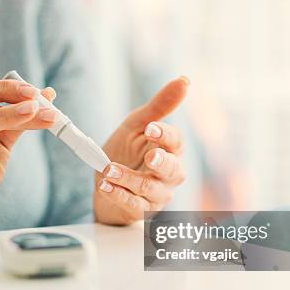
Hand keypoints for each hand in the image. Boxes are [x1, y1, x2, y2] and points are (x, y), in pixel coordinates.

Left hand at [94, 77, 188, 224]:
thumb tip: (184, 80)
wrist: (105, 181)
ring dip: (130, 179)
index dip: (165, 135)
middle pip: (173, 171)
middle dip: (162, 163)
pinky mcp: (140, 210)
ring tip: (109, 170)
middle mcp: (168, 175)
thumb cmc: (126, 151)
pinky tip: (105, 186)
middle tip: (150, 156)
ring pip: (150, 189)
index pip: (176, 143)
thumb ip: (159, 106)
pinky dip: (118, 195)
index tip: (151, 128)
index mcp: (170, 150)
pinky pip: (132, 204)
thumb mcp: (138, 125)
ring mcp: (156, 194)